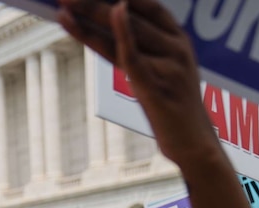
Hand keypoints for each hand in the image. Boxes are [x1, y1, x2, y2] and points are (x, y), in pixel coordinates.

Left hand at [58, 0, 215, 166]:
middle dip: (96, 0)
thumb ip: (133, 48)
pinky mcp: (159, 87)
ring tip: (66, 2)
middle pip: (132, 13)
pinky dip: (124, 33)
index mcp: (177, 38)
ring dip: (95, 13)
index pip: (147, 4)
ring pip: (129, 30)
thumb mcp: (154, 71)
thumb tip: (104, 25)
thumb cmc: (169, 106)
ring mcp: (171, 65)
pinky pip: (137, 56)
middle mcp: (176, 46)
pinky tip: (113, 13)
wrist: (192, 143)